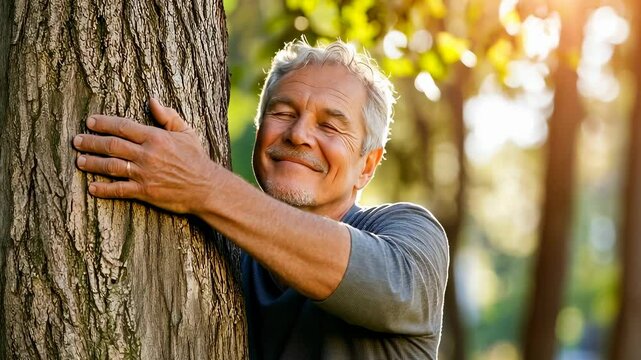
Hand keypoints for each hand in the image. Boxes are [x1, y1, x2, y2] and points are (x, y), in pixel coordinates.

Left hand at [73, 98, 216, 213]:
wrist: (206, 187)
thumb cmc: (196, 159)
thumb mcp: (186, 133)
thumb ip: (168, 117)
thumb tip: (152, 100)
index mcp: (155, 138)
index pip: (123, 127)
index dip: (104, 123)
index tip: (90, 122)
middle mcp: (147, 155)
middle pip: (112, 145)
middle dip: (91, 142)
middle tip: (77, 140)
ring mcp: (144, 174)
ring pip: (111, 166)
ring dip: (93, 163)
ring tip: (79, 160)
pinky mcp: (145, 192)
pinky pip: (119, 190)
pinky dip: (104, 189)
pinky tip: (92, 187)